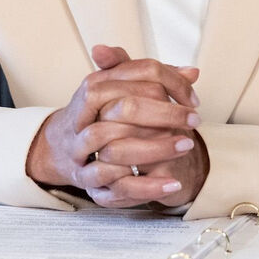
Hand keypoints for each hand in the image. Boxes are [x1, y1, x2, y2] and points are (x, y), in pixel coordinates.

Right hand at [26, 45, 201, 204]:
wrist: (64, 146)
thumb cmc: (100, 113)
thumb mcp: (121, 87)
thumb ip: (155, 80)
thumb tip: (192, 72)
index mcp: (96, 85)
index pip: (137, 74)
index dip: (171, 83)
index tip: (193, 98)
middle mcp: (84, 114)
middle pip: (125, 109)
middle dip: (165, 114)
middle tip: (195, 120)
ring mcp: (82, 148)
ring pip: (116, 148)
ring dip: (156, 149)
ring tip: (187, 146)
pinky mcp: (87, 179)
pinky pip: (116, 185)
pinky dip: (147, 186)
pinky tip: (172, 183)